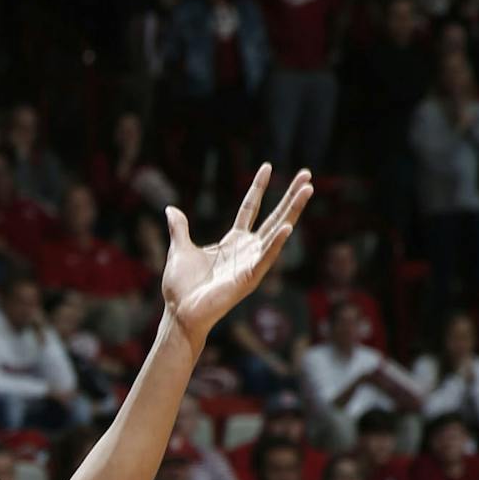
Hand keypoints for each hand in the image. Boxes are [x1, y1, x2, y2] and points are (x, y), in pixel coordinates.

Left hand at [162, 165, 312, 350]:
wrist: (180, 312)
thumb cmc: (181, 287)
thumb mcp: (180, 249)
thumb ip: (179, 229)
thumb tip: (171, 209)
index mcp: (233, 242)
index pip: (250, 208)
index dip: (258, 188)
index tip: (267, 167)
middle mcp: (247, 250)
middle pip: (273, 216)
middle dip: (290, 196)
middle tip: (307, 174)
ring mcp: (251, 263)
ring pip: (277, 232)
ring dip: (293, 212)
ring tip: (307, 190)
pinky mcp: (249, 278)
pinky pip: (266, 258)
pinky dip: (276, 244)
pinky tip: (287, 228)